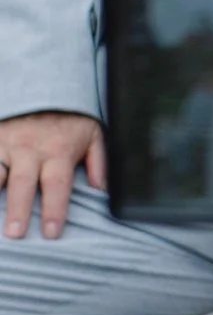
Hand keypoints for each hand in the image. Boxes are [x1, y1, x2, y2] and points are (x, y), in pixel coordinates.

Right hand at [0, 111, 105, 242]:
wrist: (42, 81)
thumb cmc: (68, 116)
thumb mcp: (93, 133)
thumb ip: (99, 162)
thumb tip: (102, 190)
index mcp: (58, 151)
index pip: (58, 185)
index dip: (55, 210)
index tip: (51, 233)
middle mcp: (30, 148)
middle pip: (23, 183)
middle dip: (19, 209)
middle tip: (15, 233)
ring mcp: (6, 143)